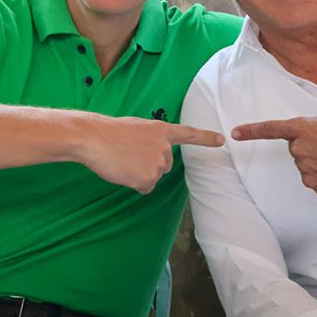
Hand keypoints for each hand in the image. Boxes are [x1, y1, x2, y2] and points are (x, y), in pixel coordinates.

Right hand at [79, 115, 224, 193]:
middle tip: (128, 155)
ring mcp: (158, 163)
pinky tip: (123, 171)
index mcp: (162, 130)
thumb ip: (151, 140)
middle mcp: (165, 147)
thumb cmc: (110, 133)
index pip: (189, 134)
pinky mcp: (148, 178)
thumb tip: (151, 158)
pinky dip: (133, 183)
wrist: (94, 138)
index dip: (206, 138)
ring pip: (153, 177)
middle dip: (149, 164)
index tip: (222, 140)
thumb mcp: (136, 129)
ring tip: (123, 160)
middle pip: (165, 165)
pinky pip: (145, 187)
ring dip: (139, 173)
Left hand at [232, 113, 316, 196]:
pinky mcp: (313, 185)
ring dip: (316, 160)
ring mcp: (305, 169)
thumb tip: (304, 133)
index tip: (235, 133)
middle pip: (295, 148)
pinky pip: (312, 178)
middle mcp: (300, 149)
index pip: (271, 129)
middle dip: (308, 145)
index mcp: (303, 129)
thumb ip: (311, 124)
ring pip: (304, 164)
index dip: (251, 131)